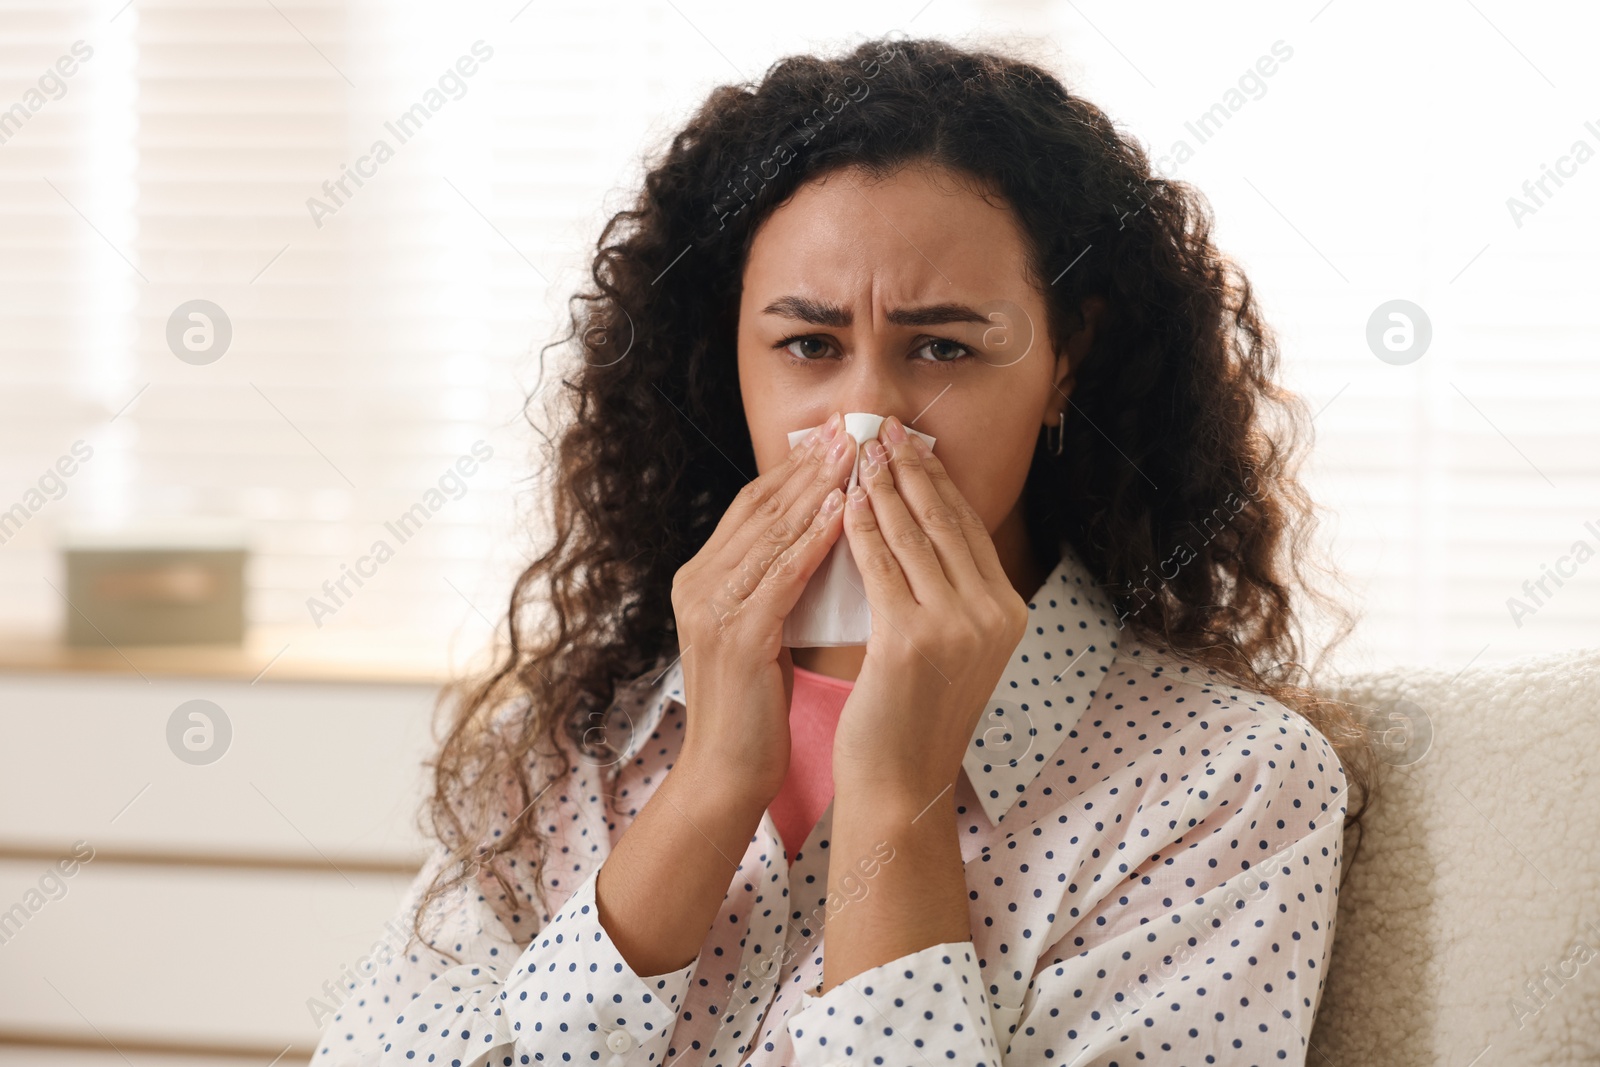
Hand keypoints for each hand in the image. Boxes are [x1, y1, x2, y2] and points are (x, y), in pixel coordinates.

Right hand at [670, 410, 856, 805]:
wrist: (726, 771)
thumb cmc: (754, 706)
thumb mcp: (760, 630)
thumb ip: (776, 583)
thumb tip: (823, 536)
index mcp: (701, 578)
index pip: (752, 506)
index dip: (795, 468)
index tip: (836, 435)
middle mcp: (698, 583)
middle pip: (761, 506)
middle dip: (810, 464)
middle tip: (851, 425)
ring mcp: (711, 607)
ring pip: (772, 531)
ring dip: (818, 487)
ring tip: (856, 453)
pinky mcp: (736, 634)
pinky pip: (782, 574)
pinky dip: (814, 538)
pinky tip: (844, 511)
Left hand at [833, 415, 1028, 805]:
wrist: (900, 785)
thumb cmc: (911, 719)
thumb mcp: (949, 648)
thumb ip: (946, 593)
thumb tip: (920, 529)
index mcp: (1007, 612)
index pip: (966, 527)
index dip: (935, 480)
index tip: (908, 442)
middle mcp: (993, 613)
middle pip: (945, 520)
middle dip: (909, 467)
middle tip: (880, 426)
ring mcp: (958, 625)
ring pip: (912, 534)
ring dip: (881, 483)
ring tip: (857, 448)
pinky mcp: (913, 638)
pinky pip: (880, 565)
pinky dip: (860, 525)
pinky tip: (843, 498)